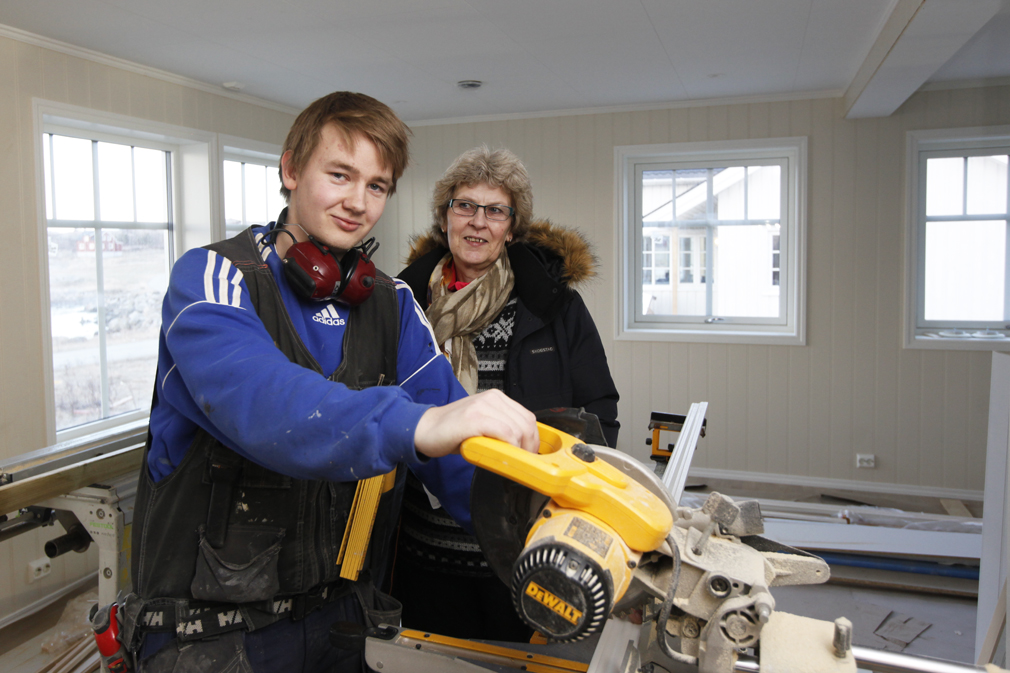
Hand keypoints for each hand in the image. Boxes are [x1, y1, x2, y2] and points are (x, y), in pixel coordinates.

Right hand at [414, 390, 539, 457]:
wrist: (425, 429)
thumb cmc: (453, 431)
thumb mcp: (483, 424)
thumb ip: (502, 428)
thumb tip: (523, 447)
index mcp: (496, 397)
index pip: (527, 417)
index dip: (534, 439)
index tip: (530, 454)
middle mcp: (492, 398)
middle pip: (526, 423)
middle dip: (530, 447)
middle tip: (523, 461)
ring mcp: (482, 406)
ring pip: (518, 429)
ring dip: (519, 449)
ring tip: (511, 460)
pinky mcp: (474, 418)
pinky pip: (504, 432)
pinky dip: (509, 446)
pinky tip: (502, 454)